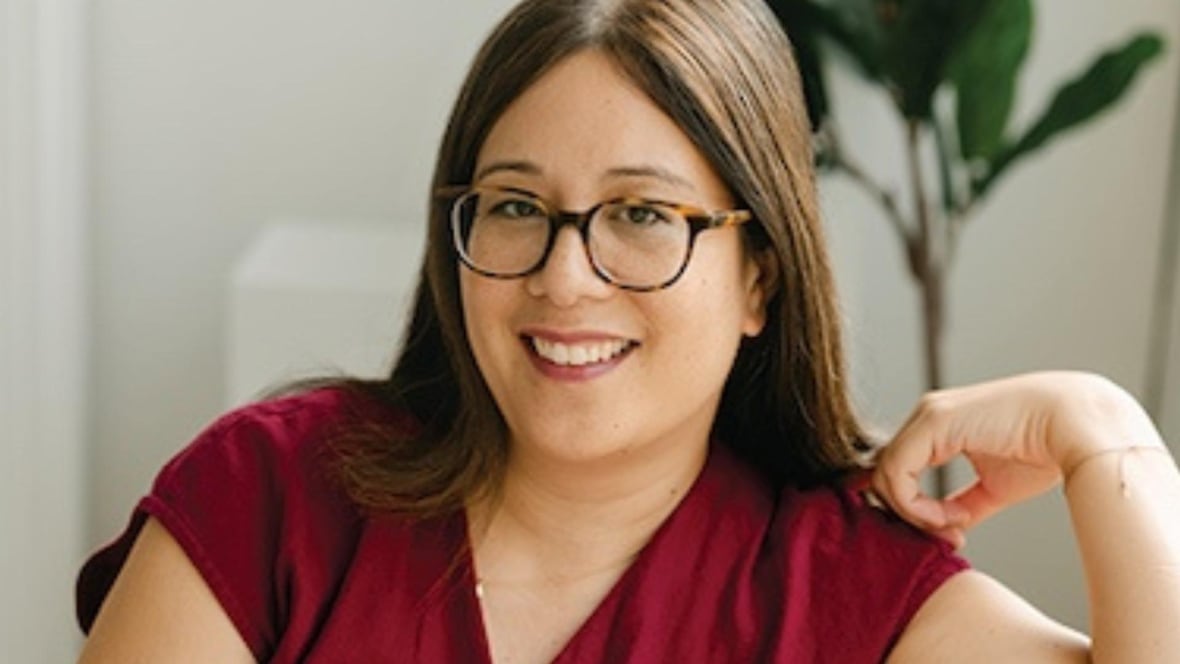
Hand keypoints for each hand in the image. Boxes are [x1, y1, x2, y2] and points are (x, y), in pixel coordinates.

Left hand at [870, 371, 1163, 547]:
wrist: (1079, 428)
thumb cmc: (1044, 452)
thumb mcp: (993, 487)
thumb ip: (961, 503)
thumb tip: (942, 528)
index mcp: (938, 427)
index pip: (900, 472)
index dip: (915, 510)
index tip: (955, 533)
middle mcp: (926, 416)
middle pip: (887, 474)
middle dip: (911, 514)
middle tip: (951, 536)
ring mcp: (927, 415)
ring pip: (886, 474)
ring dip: (915, 513)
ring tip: (957, 527)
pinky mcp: (933, 421)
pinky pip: (897, 472)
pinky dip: (917, 505)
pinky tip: (957, 517)